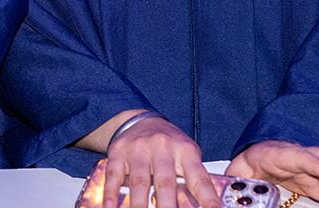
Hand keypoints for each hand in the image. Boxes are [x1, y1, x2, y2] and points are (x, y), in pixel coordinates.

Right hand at [105, 115, 219, 207]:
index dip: (208, 199)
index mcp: (185, 151)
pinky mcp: (118, 152)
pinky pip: (114, 175)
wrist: (142, 120)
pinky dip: (112, 193)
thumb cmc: (170, 145)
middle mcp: (162, 147)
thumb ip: (193, 180)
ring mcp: (139, 149)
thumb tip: (205, 206)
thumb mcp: (187, 156)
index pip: (199, 179)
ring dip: (140, 205)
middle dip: (167, 207)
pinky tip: (111, 207)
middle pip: (165, 183)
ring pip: (140, 181)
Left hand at [227, 141, 318, 207]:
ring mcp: (312, 171)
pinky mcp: (317, 183)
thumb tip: (236, 190)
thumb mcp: (239, 173)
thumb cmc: (247, 166)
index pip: (300, 157)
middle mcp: (301, 159)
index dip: (316, 166)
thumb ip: (240, 181)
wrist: (251, 162)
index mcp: (279, 153)